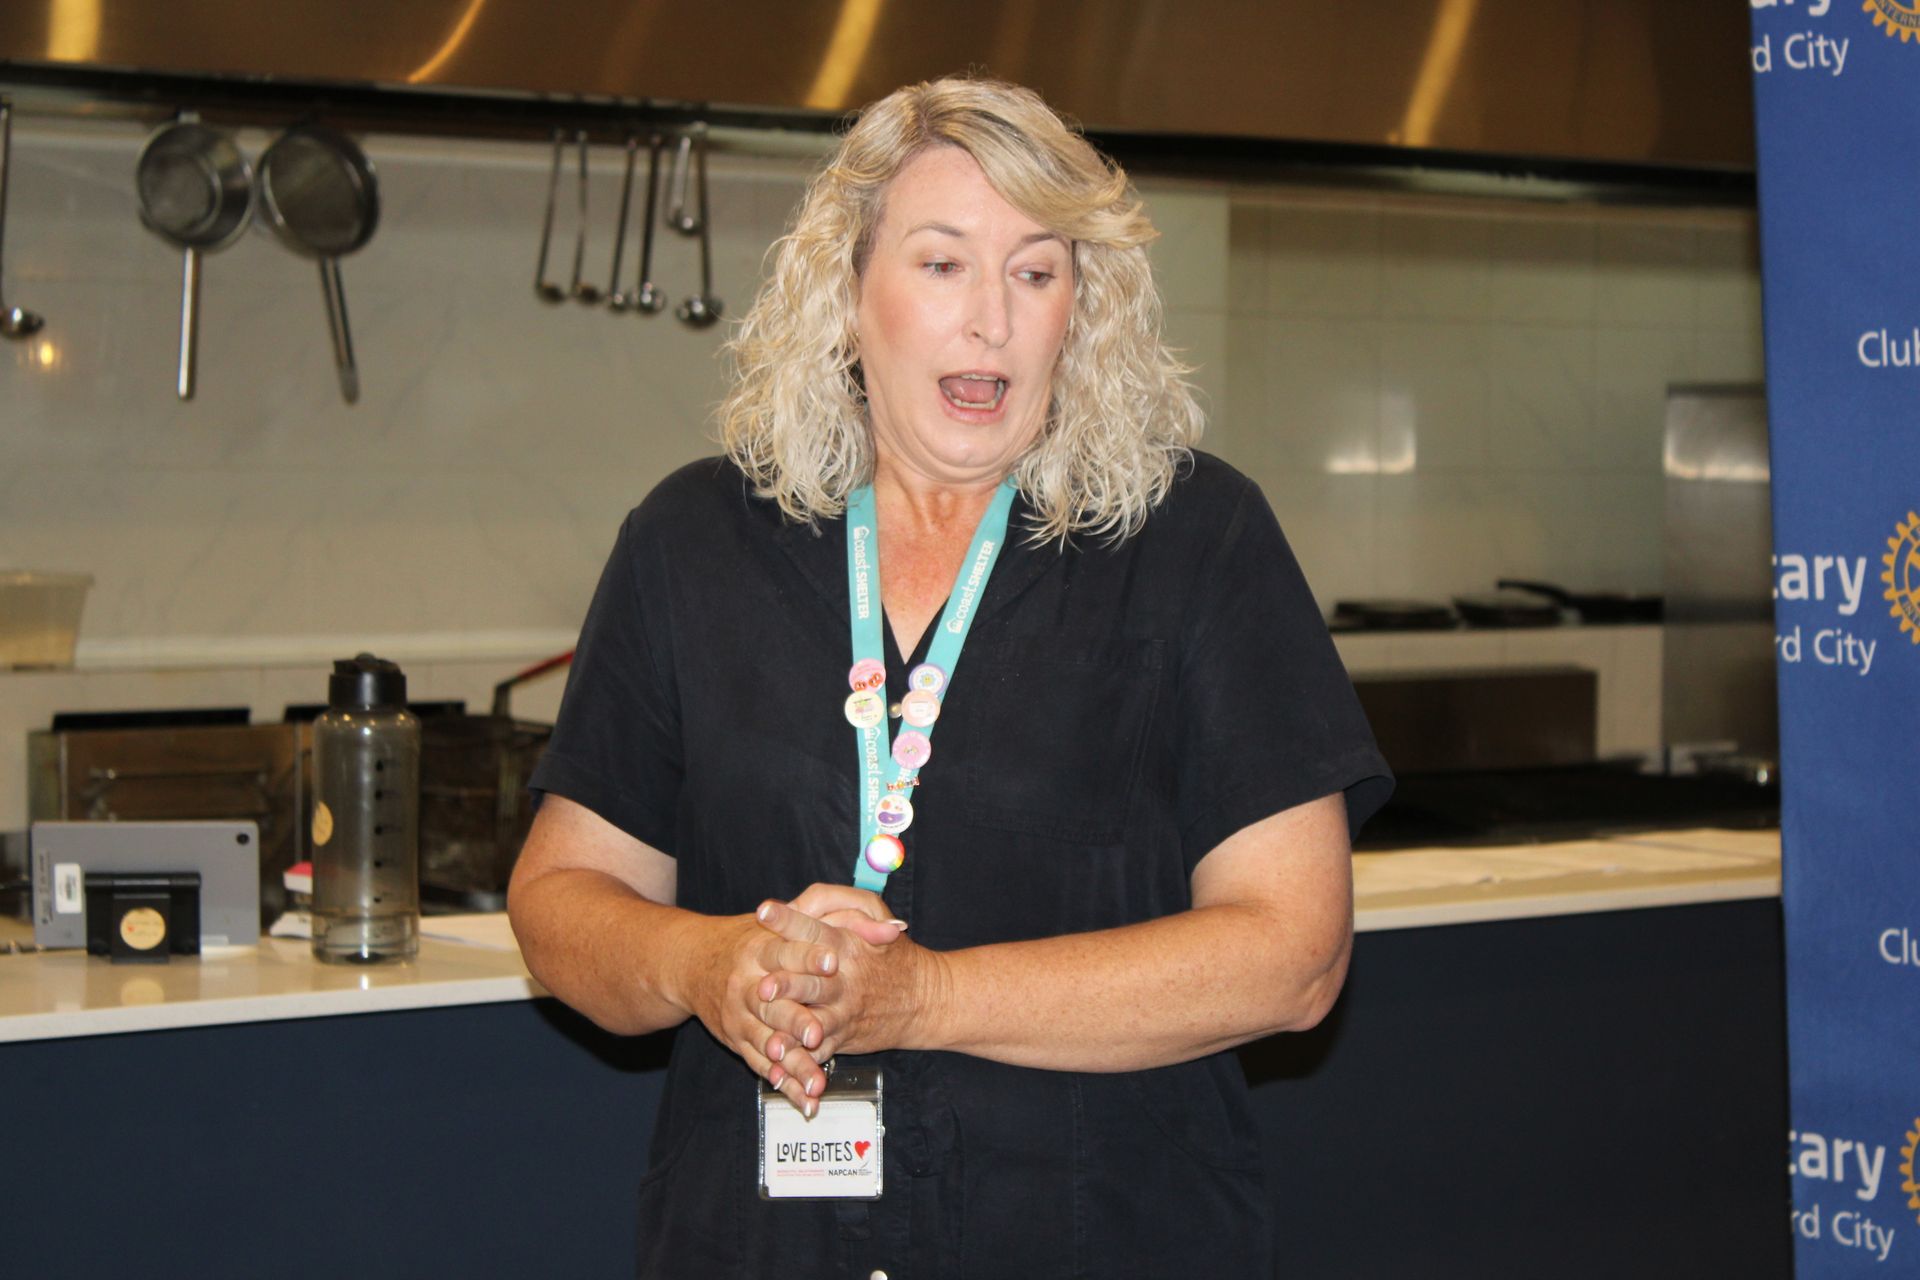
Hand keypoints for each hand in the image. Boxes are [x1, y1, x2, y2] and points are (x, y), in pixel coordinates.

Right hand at [679, 910, 872, 1117]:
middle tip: (817, 1034)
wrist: (695, 962)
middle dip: (795, 1019)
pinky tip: (804, 1101)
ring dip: (792, 1064)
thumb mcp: (793, 917)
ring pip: (767, 1042)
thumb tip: (894, 930)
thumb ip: (841, 918)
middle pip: (773, 1003)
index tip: (833, 961)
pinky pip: (761, 1066)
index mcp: (759, 948)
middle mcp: (746, 983)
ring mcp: (739, 1015)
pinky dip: (784, 1084)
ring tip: (817, 1082)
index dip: (808, 956)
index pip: (785, 949)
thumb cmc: (754, 938)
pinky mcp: (737, 1041)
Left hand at [753, 889, 940, 1094]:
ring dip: (790, 1032)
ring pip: (812, 1022)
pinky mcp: (841, 1037)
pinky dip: (799, 1064)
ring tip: (772, 1042)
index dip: (788, 920)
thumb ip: (838, 903)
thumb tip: (798, 903)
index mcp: (845, 943)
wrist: (924, 999)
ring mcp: (842, 1012)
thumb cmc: (889, 952)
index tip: (764, 911)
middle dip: (787, 985)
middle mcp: (842, 979)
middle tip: (764, 987)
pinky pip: (817, 1053)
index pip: (812, 928)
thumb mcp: (872, 915)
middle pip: (810, 981)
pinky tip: (779, 1071)